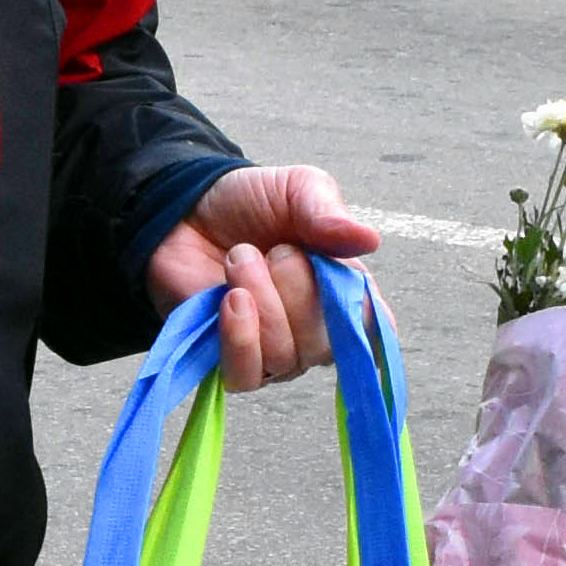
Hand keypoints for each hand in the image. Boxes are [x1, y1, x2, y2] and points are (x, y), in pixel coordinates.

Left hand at [144, 167, 383, 392]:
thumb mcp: (297, 189)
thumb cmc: (252, 203)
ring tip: (239, 257)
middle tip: (274, 249)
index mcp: (344, 294)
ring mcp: (273, 351)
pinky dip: (239, 337)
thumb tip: (369, 239)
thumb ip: (328, 212)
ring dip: (261, 300)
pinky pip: (245, 376)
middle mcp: (314, 332)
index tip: (337, 275)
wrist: (188, 208)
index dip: (361, 313)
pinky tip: (230, 299)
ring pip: (284, 356)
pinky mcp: (228, 360)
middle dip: (298, 288)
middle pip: (326, 344)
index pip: (376, 332)